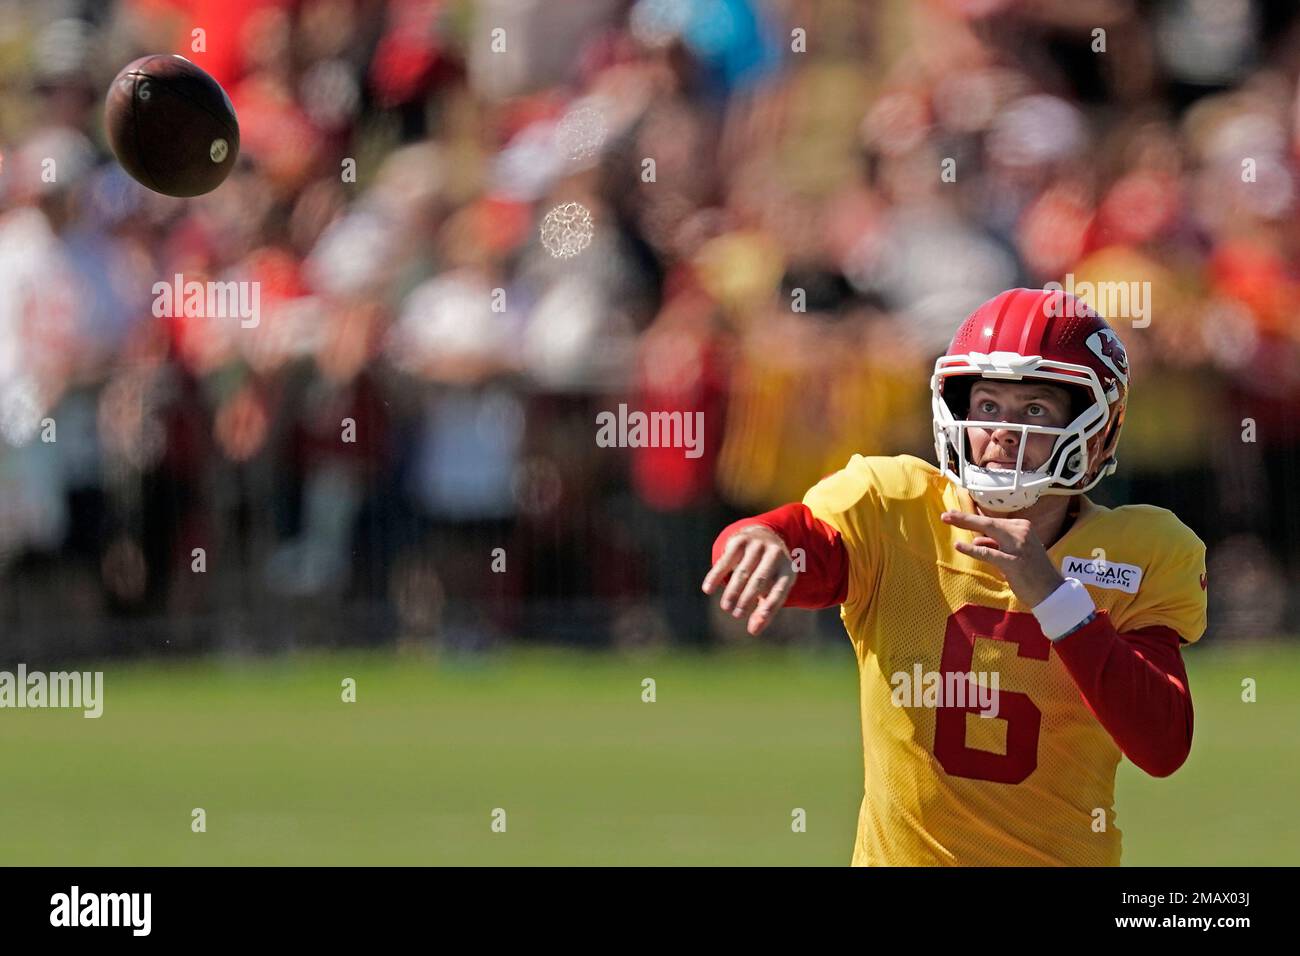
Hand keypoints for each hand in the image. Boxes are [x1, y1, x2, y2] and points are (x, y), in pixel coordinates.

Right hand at [701, 525, 796, 635]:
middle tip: (737, 615)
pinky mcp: (740, 541)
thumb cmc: (769, 572)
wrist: (763, 535)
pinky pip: (726, 561)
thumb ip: (765, 610)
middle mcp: (775, 554)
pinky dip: (716, 576)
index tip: (755, 624)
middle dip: (747, 599)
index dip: (768, 608)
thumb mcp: (773, 588)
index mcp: (788, 569)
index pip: (779, 591)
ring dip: (732, 591)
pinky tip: (707, 589)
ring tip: (726, 607)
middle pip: (759, 581)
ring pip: (742, 572)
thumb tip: (753, 631)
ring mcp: (757, 545)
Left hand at [940, 510, 1063, 606]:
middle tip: (946, 515)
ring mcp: (1018, 547)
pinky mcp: (1014, 562)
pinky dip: (973, 549)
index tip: (955, 514)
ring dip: (966, 524)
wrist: (1052, 591)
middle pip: (988, 522)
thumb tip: (978, 539)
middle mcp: (1022, 532)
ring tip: (947, 521)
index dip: (973, 518)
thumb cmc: (1032, 572)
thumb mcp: (1015, 552)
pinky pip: (989, 553)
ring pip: (988, 531)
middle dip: (965, 518)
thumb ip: (997, 544)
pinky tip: (959, 545)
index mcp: (1023, 528)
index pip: (993, 522)